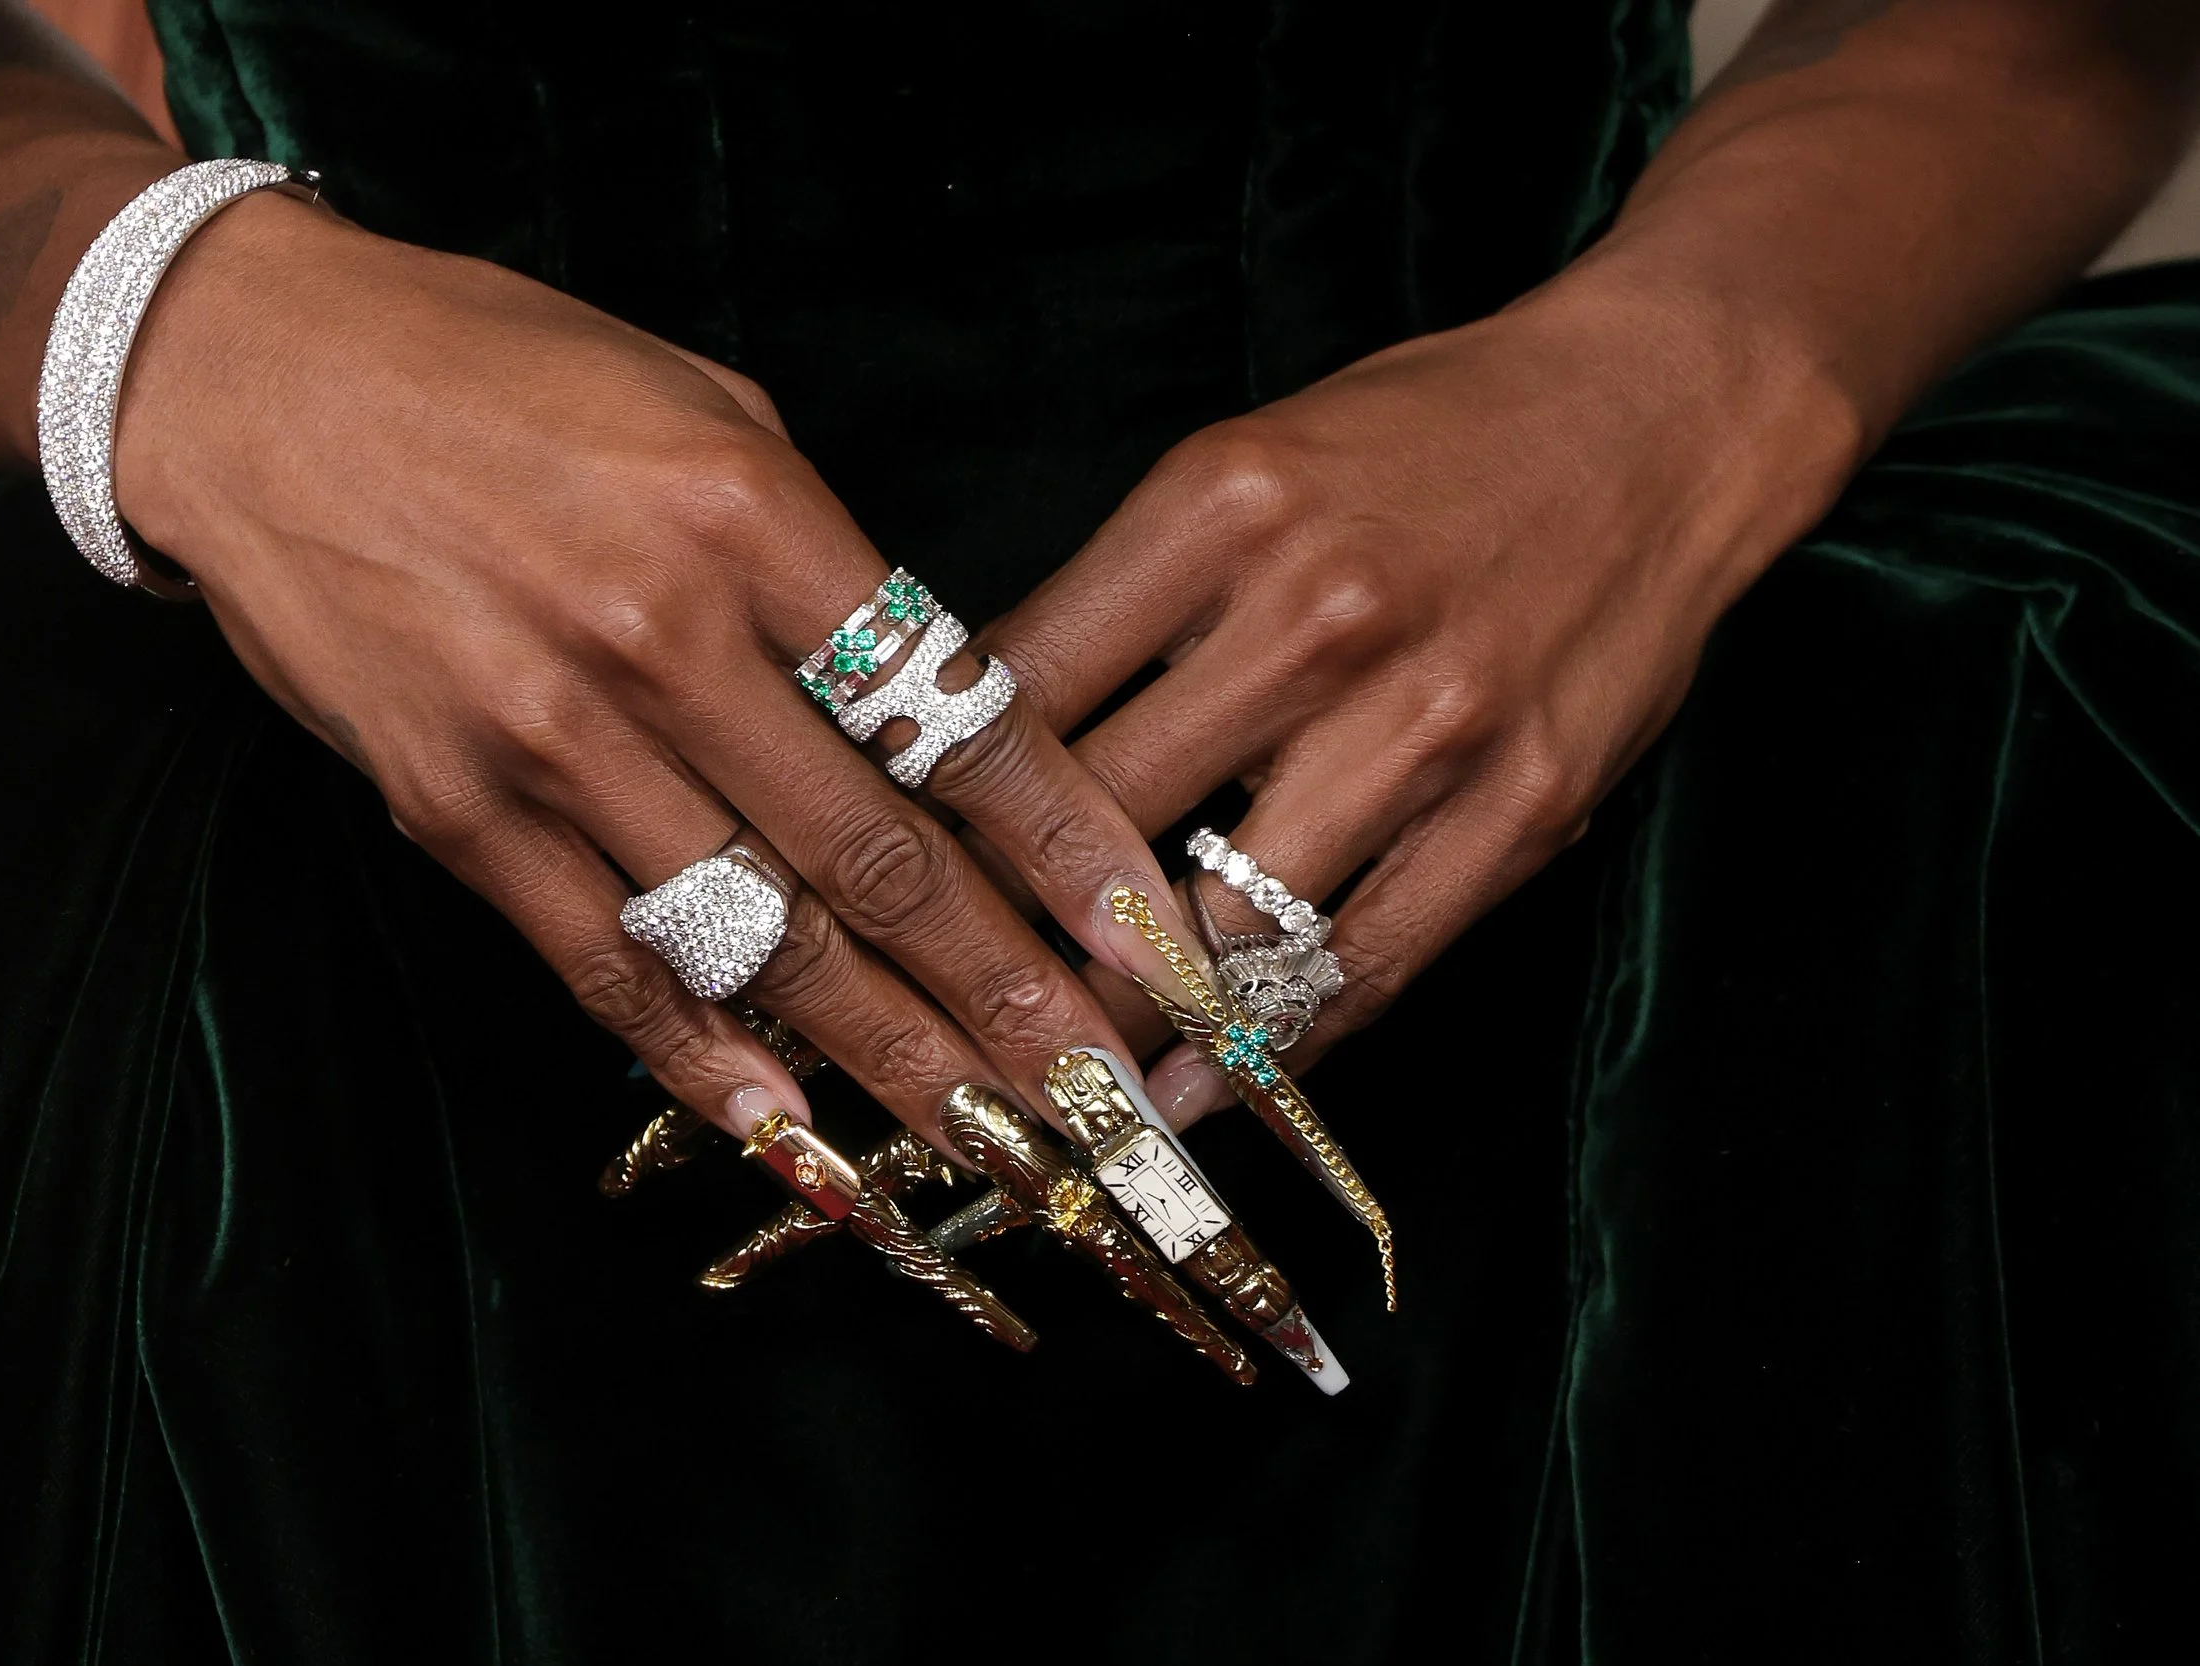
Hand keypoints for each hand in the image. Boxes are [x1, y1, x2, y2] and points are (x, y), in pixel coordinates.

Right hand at [110, 193, 1213, 1160]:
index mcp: (752, 517)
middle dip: (1007, 996)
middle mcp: (660, 640)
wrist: (252, 381)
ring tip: (993, 1148)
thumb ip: (821, 567)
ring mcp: (550, 739)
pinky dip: (701, 1054)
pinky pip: (603, 961)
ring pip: (755, 935)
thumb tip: (925, 714)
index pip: (956, 716)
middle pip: (875, 858)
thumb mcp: (704, 409)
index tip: (1146, 936)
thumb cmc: (497, 373)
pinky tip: (788, 1129)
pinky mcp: (457, 810)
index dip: (1069, 845)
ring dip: (886, 1058)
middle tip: (1106, 1096)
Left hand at [986, 271, 1858, 1118]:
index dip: (932, 804)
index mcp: (1221, 509)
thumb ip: (1124, 601)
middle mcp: (1318, 616)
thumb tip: (986, 750)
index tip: (885, 876)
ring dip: (1121, 1019)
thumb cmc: (1431, 441)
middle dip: (1002, 931)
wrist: (1658, 418)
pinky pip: (1362, 967)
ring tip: (1041, 1081)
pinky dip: (1262, 1055)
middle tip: (932, 1002)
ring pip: (1224, 924)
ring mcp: (1427, 725)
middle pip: (1103, 822)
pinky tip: (1186, 1099)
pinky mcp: (1519, 811)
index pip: (1022, 689)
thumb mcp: (1245, 466)